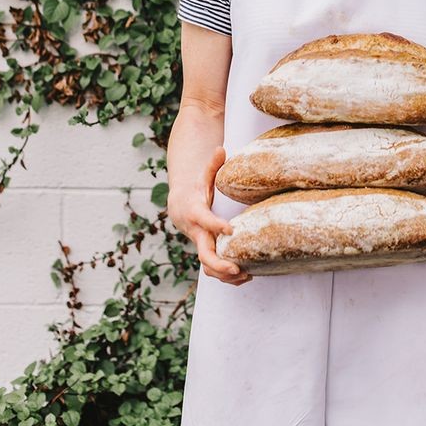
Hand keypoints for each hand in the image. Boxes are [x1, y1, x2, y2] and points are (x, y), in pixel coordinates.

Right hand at [167, 146, 252, 285]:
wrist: (180, 205)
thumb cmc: (196, 189)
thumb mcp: (203, 177)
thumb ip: (213, 166)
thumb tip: (220, 149)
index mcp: (195, 213)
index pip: (204, 221)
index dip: (216, 226)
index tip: (231, 229)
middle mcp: (196, 232)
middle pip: (204, 254)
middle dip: (220, 264)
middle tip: (237, 268)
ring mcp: (200, 244)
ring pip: (208, 266)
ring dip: (225, 275)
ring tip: (246, 275)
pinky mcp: (205, 251)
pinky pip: (213, 268)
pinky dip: (226, 276)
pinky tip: (244, 276)